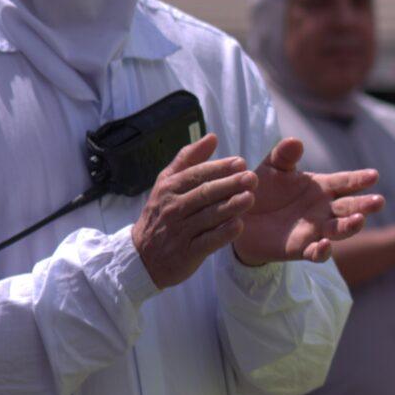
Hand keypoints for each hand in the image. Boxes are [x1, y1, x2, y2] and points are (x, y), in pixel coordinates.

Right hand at [132, 133, 254, 289]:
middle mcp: (173, 208)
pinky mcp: (186, 253)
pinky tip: (239, 226)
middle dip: (229, 185)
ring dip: (230, 207)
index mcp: (169, 188)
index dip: (219, 168)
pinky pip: (207, 241)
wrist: (143, 257)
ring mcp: (179, 231)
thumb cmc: (162, 213)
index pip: (196, 175)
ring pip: (207, 216)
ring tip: (250, 198)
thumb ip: (189, 159)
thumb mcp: (168, 183)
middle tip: (252, 178)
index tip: (241, 163)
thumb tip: (212, 137)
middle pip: (204, 194)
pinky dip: (223, 234)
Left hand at [231, 137, 384, 266]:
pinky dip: (322, 251)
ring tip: (359, 220)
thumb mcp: (271, 168)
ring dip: (350, 226)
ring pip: (339, 230)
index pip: (345, 183)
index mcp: (322, 188)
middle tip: (378, 201)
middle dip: (364, 205)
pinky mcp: (301, 249)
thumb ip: (284, 156)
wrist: (242, 219)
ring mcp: (316, 230)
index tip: (373, 176)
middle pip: (349, 207)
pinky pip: (316, 253)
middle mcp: (324, 210)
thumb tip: (295, 141)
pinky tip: (324, 245)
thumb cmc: (262, 189)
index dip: (359, 180)